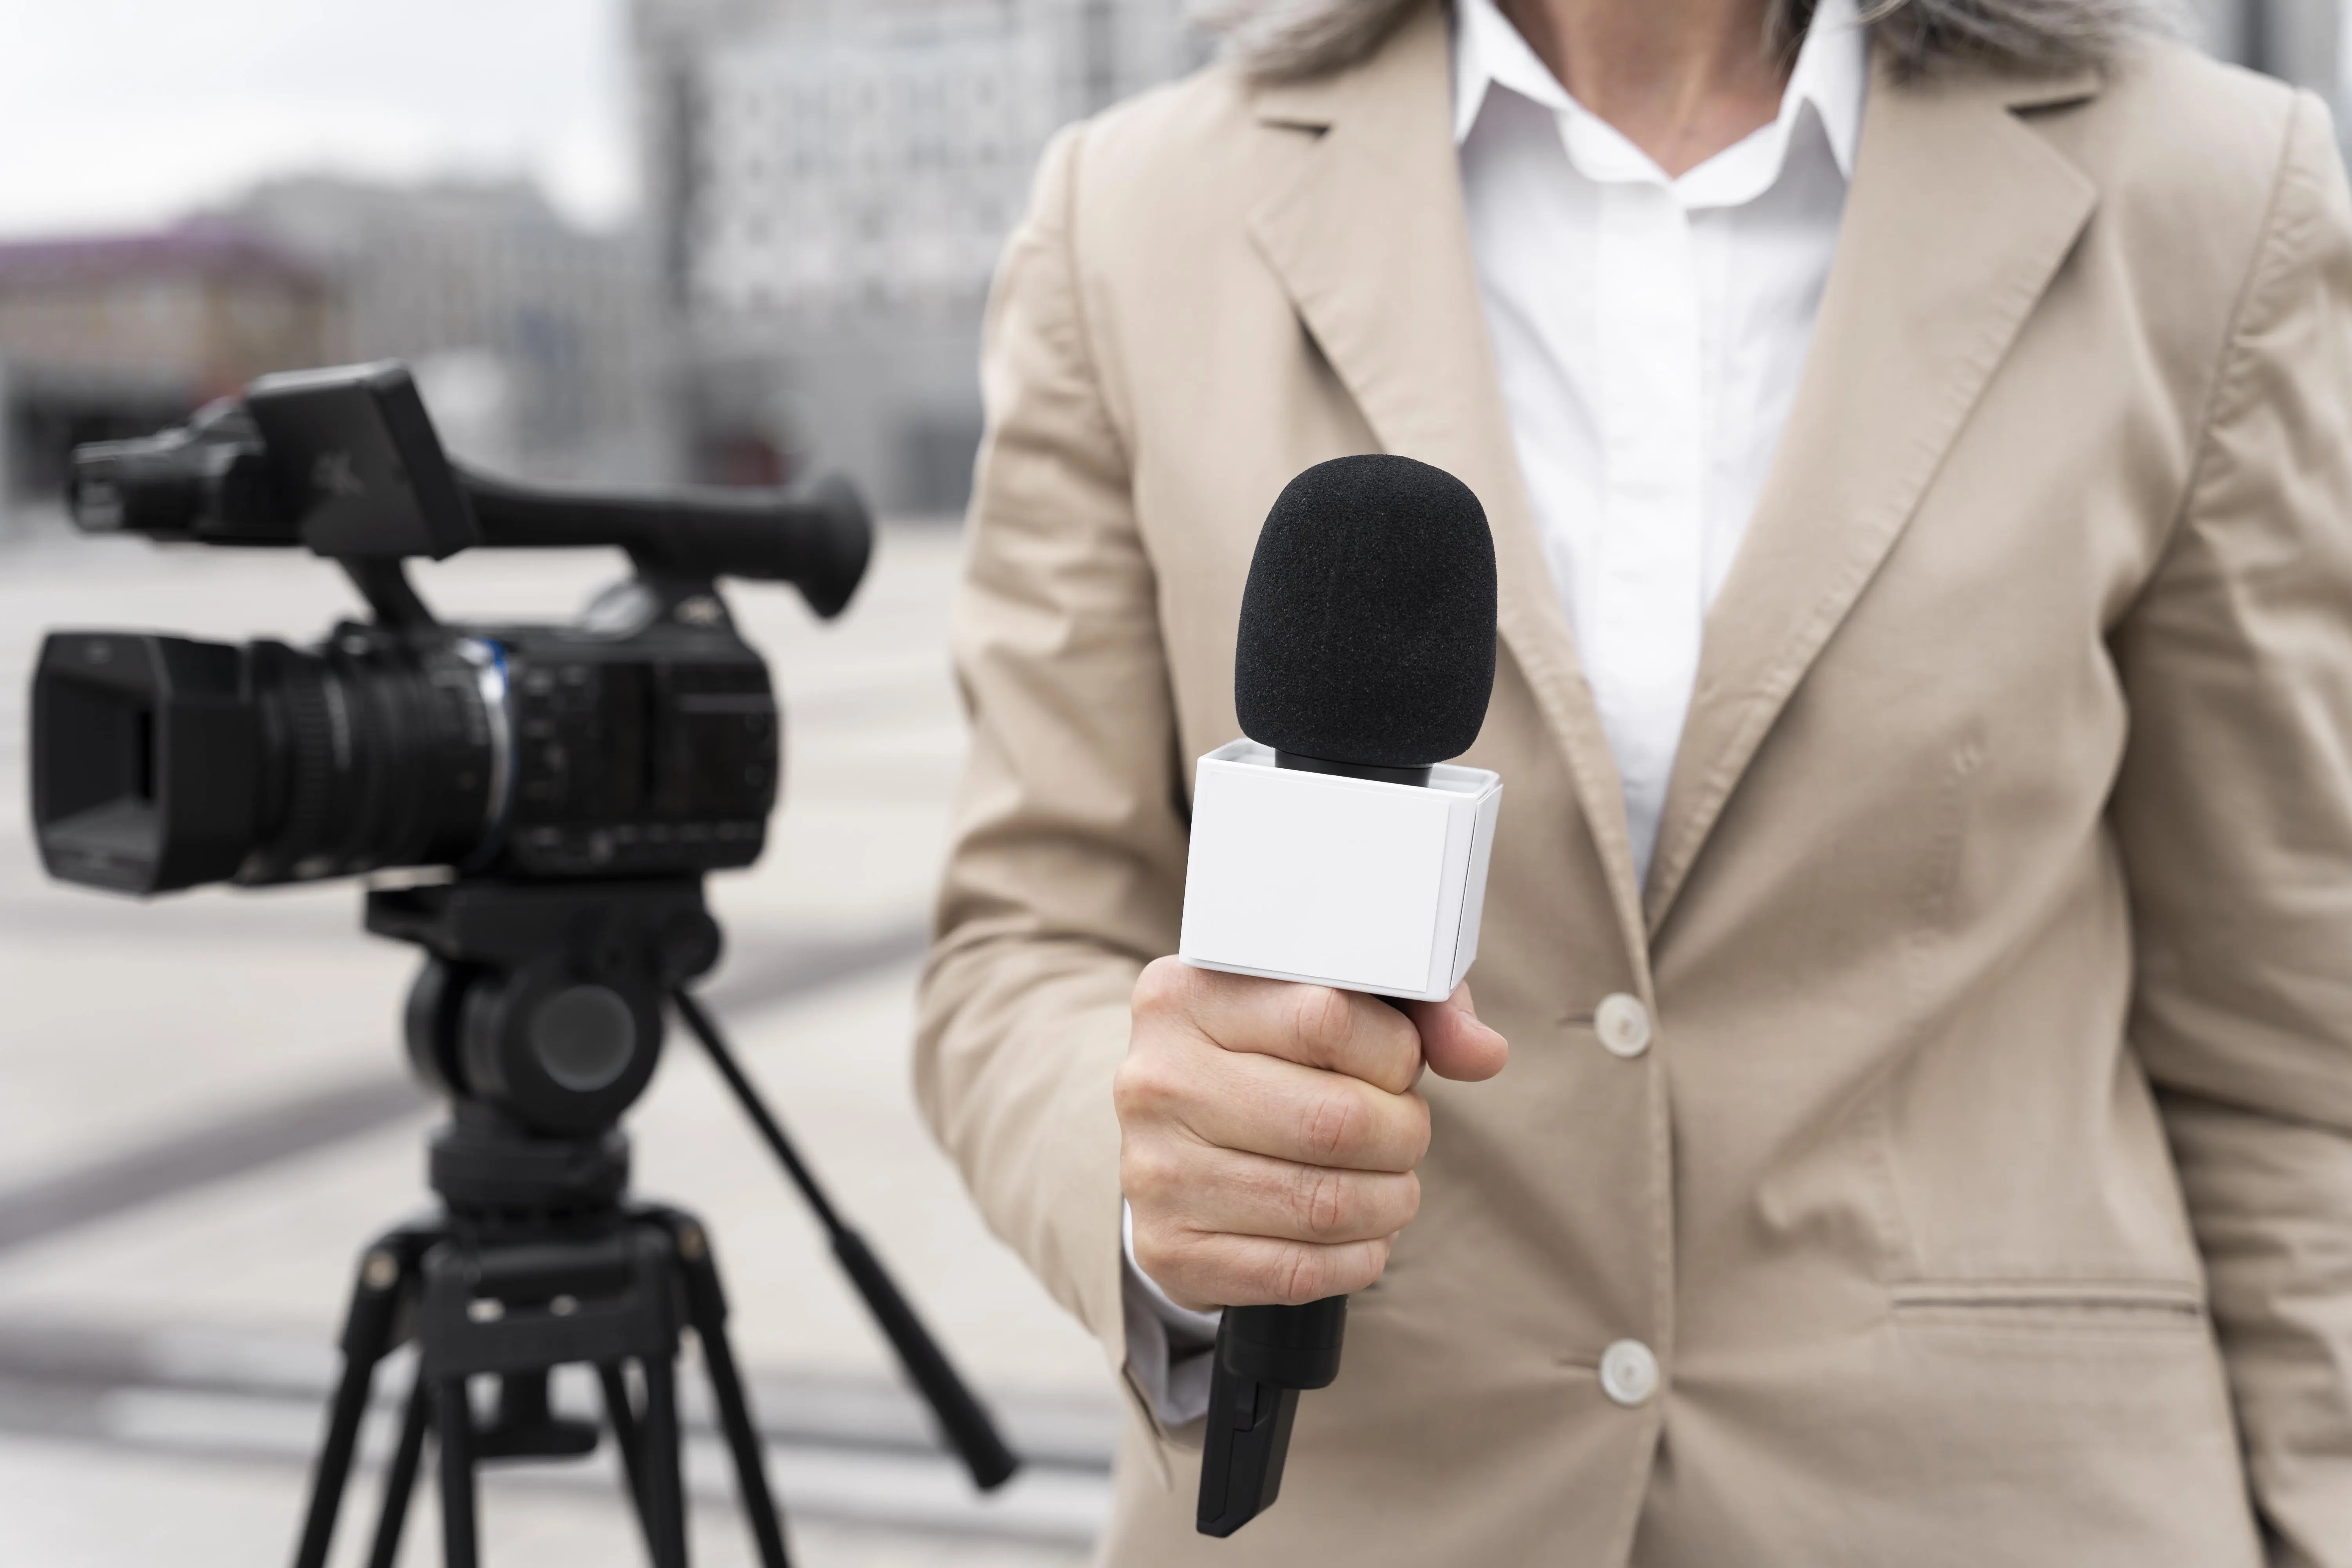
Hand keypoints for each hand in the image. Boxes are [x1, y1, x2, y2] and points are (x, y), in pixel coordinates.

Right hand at [1115, 957, 1508, 1311]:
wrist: (1175, 1146)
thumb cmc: (1268, 1062)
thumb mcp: (1331, 1005)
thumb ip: (1414, 1010)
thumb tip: (1483, 1052)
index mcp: (1184, 997)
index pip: (1327, 1018)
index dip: (1395, 1052)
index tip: (1400, 1064)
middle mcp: (1155, 1081)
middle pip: (1335, 1120)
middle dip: (1404, 1135)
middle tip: (1406, 1133)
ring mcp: (1154, 1171)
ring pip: (1326, 1204)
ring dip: (1391, 1201)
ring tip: (1392, 1184)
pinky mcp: (1169, 1250)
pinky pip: (1300, 1272)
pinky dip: (1357, 1258)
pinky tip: (1360, 1233)